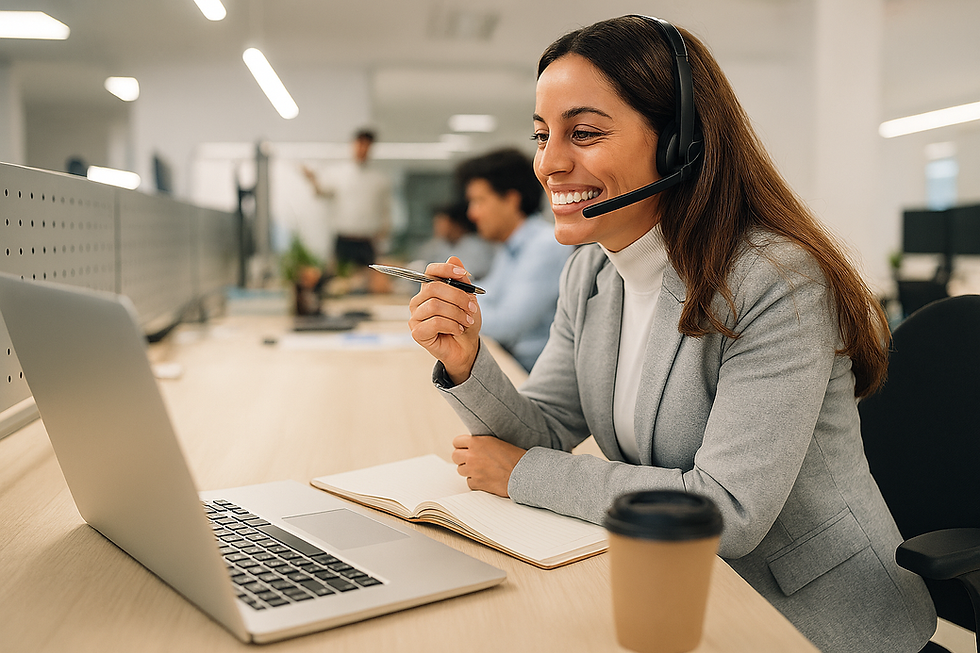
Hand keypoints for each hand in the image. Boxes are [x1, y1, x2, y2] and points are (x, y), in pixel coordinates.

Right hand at [408, 256, 480, 382]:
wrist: (466, 347)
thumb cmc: (465, 322)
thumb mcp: (469, 299)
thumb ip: (462, 281)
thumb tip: (454, 258)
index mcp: (430, 289)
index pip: (430, 270)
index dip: (446, 268)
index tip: (463, 273)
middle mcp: (419, 301)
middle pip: (433, 288)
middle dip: (458, 297)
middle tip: (472, 308)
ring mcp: (416, 317)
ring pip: (435, 306)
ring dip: (457, 314)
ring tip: (467, 322)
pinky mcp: (417, 333)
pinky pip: (434, 323)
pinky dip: (452, 326)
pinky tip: (458, 330)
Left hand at [451, 435, 526, 497]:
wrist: (524, 473)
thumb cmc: (515, 457)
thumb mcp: (496, 442)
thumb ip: (481, 443)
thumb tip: (471, 446)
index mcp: (477, 442)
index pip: (457, 442)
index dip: (462, 445)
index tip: (466, 449)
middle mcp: (472, 455)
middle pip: (455, 456)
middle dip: (462, 458)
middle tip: (472, 460)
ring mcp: (473, 470)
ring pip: (460, 470)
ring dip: (468, 470)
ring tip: (481, 470)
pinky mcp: (477, 483)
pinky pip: (469, 482)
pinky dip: (476, 482)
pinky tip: (486, 479)